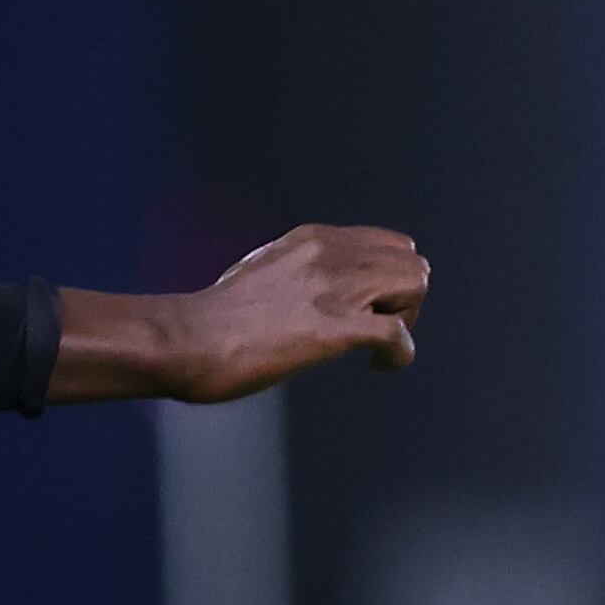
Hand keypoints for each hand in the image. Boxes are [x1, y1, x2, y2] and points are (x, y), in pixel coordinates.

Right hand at [160, 224, 427, 401]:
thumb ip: (295, 270)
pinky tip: (380, 365)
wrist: (190, 339)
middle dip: (406, 298)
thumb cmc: (214, 317)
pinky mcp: (336, 328)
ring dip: (407, 320)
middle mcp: (330, 255)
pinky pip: (398, 334)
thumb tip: (306, 288)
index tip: (375, 305)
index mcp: (313, 239)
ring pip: (414, 286)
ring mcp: (335, 290)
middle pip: (411, 262)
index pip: (389, 242)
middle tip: (383, 327)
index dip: (392, 277)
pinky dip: (399, 353)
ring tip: (379, 346)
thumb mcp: (260, 270)